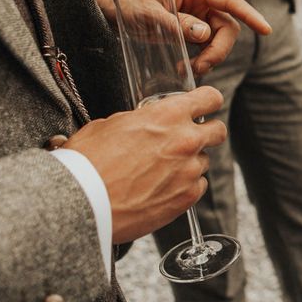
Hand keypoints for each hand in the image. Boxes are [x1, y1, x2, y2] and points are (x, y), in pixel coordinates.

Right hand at [65, 87, 226, 243]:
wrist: (82, 203)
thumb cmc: (89, 163)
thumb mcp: (111, 124)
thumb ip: (141, 120)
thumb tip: (148, 123)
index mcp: (168, 115)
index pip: (210, 97)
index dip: (208, 101)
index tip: (206, 105)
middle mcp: (186, 141)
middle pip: (219, 130)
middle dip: (208, 132)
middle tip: (190, 138)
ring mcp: (189, 170)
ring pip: (204, 161)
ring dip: (190, 162)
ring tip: (161, 170)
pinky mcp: (187, 197)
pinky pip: (198, 186)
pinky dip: (185, 186)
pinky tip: (162, 188)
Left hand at [94, 0, 271, 76]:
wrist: (108, 7)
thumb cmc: (126, 2)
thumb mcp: (148, 12)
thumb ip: (176, 23)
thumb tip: (205, 33)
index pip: (230, 1)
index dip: (250, 15)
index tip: (265, 29)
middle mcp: (200, 3)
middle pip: (227, 28)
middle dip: (219, 50)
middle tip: (199, 67)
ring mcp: (196, 17)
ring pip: (218, 40)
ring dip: (210, 58)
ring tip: (189, 69)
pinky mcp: (190, 31)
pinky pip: (206, 47)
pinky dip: (202, 59)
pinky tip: (188, 67)